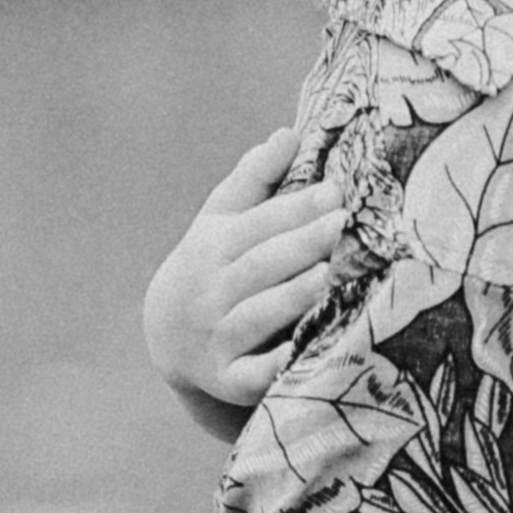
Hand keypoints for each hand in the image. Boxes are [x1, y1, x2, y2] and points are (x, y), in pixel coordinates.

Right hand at [143, 126, 350, 411]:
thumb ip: (255, 177)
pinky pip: (253, 373)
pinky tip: (306, 350)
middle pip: (262, 265)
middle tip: (342, 225)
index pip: (260, 225)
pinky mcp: (229, 380)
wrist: (169, 336)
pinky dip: (276, 365)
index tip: (337, 192)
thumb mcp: (221, 219)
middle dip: (302, 245)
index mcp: (215, 246)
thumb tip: (290, 133)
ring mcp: (219, 338)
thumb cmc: (213, 265)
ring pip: (259, 315)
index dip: (297, 208)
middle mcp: (213, 291)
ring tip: (330, 276)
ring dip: (292, 297)